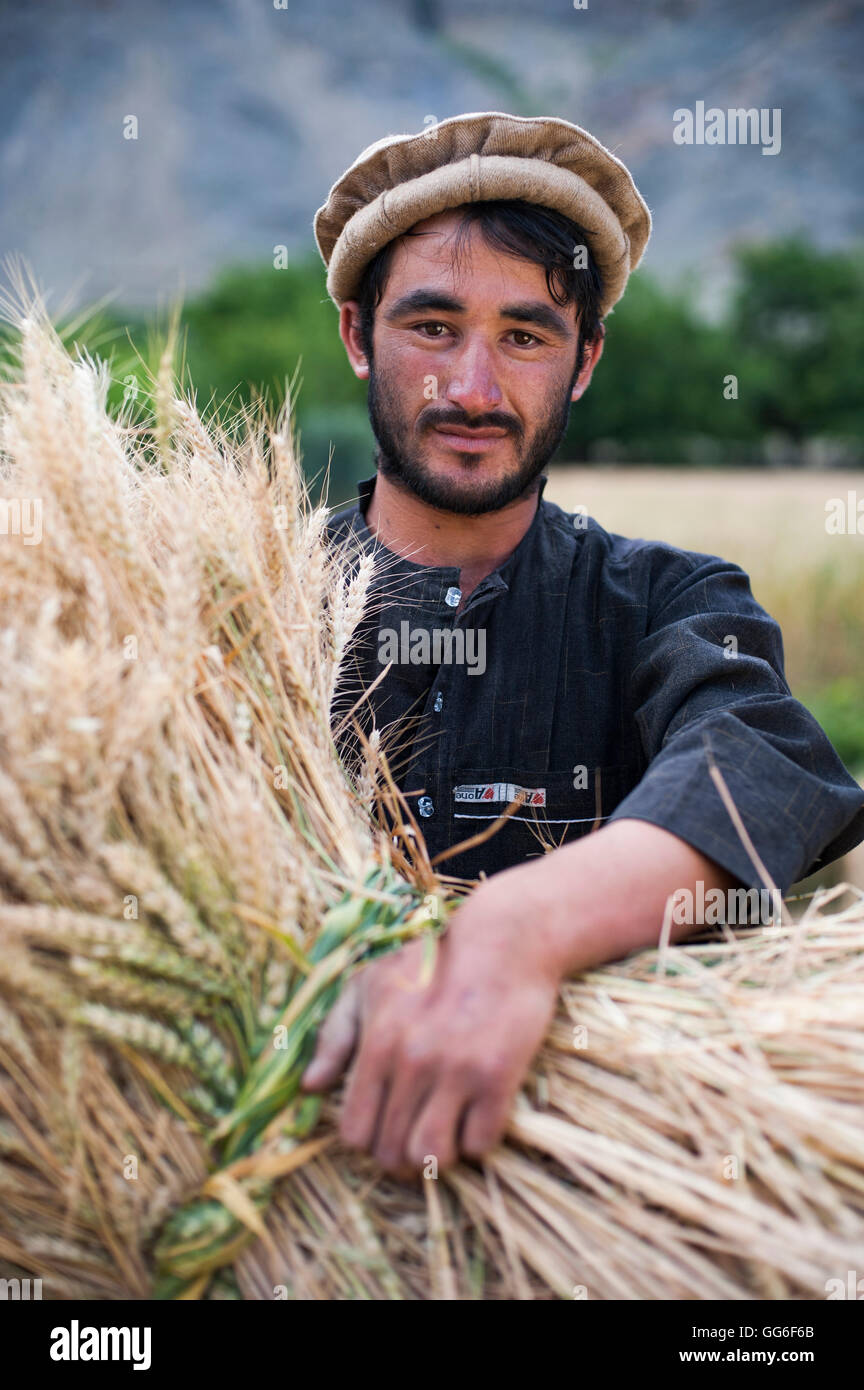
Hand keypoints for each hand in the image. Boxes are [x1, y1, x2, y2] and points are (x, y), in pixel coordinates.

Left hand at [300, 870, 561, 1176]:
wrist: (505, 941)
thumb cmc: (431, 961)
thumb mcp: (370, 986)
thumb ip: (335, 1036)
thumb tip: (309, 1087)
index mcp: (377, 1043)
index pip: (354, 1131)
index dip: (366, 1137)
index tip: (383, 1122)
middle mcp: (412, 1062)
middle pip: (391, 1152)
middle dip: (400, 1151)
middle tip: (415, 1128)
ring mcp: (457, 1072)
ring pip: (433, 1157)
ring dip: (438, 1152)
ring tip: (445, 1128)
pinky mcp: (499, 1077)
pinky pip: (480, 1143)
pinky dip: (477, 1138)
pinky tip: (476, 1114)